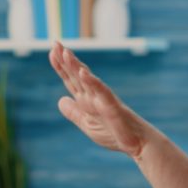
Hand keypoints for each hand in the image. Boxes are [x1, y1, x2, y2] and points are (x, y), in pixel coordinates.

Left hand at [49, 42, 151, 158]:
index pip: (71, 80)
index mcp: (86, 101)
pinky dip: (92, 82)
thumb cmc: (114, 134)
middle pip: (77, 75)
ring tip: (65, 52)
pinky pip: (102, 91)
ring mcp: (103, 99)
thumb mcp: (86, 124)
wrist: (136, 143)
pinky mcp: (113, 106)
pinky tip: (83, 73)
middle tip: (55, 43)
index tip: (51, 52)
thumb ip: (74, 113)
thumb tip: (60, 100)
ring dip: (76, 66)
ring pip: (87, 79)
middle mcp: (93, 96)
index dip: (61, 67)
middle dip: (65, 60)